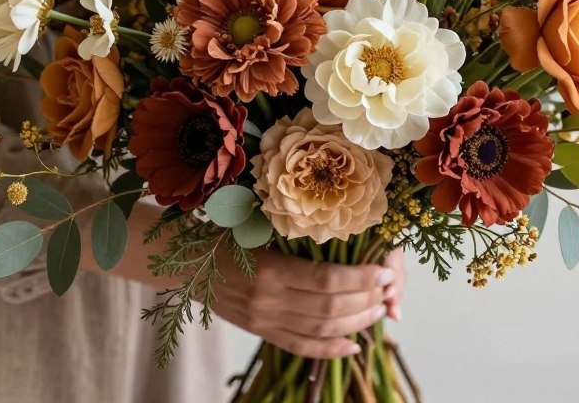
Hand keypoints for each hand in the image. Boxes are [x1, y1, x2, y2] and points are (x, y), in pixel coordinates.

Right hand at [213, 246, 401, 358]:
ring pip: (321, 329)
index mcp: (271, 269)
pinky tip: (353, 344)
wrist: (189, 266)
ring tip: (378, 311)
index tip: (385, 270)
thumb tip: (345, 234)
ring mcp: (265, 321)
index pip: (327, 279)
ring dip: (356, 322)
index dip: (361, 278)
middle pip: (330, 307)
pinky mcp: (262, 333)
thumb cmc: (229, 237)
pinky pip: (302, 347)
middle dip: (366, 299)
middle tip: (388, 289)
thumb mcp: (259, 229)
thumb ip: (296, 236)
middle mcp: (269, 300)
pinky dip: (331, 349)